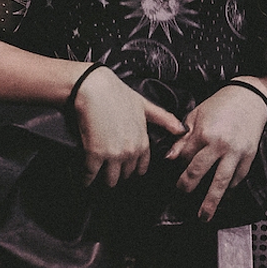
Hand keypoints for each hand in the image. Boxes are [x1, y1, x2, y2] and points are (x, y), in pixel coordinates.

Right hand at [73, 66, 184, 186]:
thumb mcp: (145, 105)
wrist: (95, 87)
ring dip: (103, 179)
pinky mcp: (94, 154)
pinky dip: (86, 179)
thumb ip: (164, 119)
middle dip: (117, 174)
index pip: (141, 169)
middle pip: (125, 176)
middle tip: (108, 169)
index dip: (132, 169)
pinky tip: (83, 180)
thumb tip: (182, 129)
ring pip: (110, 180)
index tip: (124, 168)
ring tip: (96, 175)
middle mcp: (130, 152)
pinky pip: (90, 176)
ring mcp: (113, 154)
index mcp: (142, 142)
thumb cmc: (118, 94)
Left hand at [166, 84, 266, 220]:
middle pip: (199, 172)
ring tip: (204, 216)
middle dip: (188, 187)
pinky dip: (230, 189)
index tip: (175, 172)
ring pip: (221, 182)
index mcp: (204, 133)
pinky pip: (238, 178)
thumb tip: (170, 157)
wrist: (249, 99)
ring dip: (211, 201)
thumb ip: (183, 138)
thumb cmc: (221, 104)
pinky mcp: (249, 157)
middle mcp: (220, 145)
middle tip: (182, 195)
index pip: (185, 157)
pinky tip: (223, 197)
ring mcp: (236, 153)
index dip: (178, 166)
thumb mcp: (196, 115)